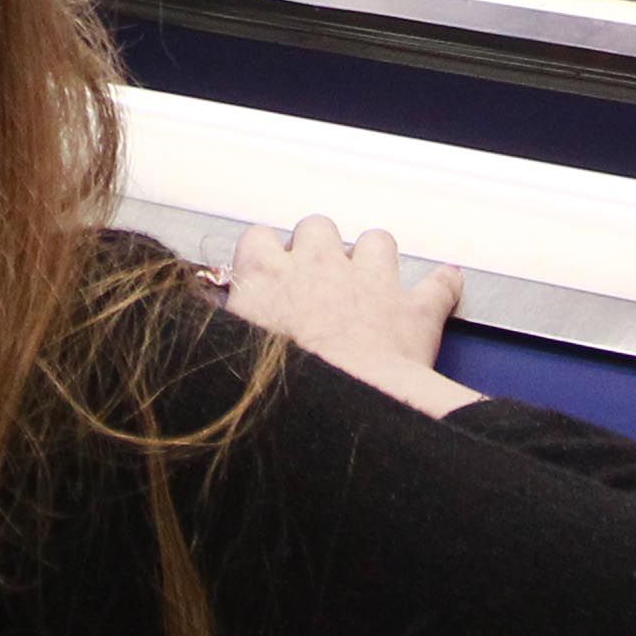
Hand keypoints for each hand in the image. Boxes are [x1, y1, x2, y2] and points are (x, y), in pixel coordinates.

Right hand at [221, 216, 475, 417]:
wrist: (340, 409)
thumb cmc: (279, 389)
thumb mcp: (226, 352)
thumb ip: (215, 322)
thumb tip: (190, 309)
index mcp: (266, 275)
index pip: (257, 239)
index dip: (262, 256)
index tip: (262, 275)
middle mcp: (317, 265)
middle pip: (316, 227)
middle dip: (317, 247)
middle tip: (313, 280)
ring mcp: (369, 281)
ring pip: (375, 240)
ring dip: (373, 256)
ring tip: (368, 280)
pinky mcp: (412, 310)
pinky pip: (438, 284)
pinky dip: (442, 285)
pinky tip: (445, 284)